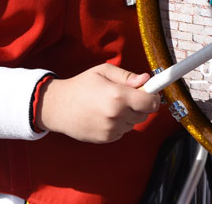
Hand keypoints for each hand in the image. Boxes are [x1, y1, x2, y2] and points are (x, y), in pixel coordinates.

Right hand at [36, 63, 160, 142]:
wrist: (57, 107)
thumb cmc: (81, 85)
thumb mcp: (103, 71)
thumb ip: (127, 76)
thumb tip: (146, 80)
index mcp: (118, 96)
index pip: (151, 103)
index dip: (153, 97)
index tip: (151, 92)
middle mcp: (117, 115)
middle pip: (145, 114)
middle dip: (140, 104)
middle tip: (126, 95)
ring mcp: (111, 129)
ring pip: (134, 123)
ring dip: (129, 115)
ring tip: (111, 105)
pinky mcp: (106, 139)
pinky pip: (123, 131)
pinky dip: (120, 124)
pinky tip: (105, 115)